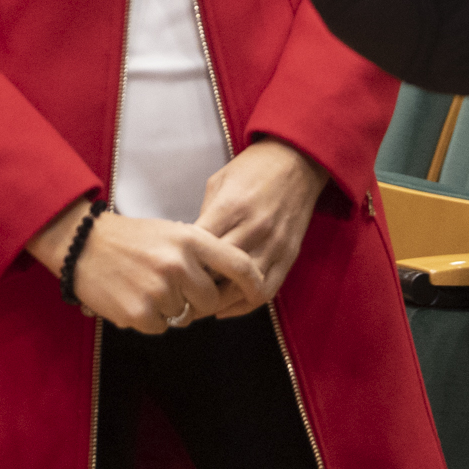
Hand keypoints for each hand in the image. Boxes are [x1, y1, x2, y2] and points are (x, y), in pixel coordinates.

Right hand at [28, 203, 259, 334]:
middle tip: (175, 290)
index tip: (256, 293)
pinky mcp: (140, 312)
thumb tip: (227, 286)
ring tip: (145, 286)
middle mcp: (179, 264)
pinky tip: (133, 297)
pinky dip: (149, 319)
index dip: (253, 284)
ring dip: (169, 309)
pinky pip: (160, 327)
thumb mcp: (172, 233)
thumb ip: (202, 255)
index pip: (239, 265)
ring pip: (184, 316)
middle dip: (198, 302)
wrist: (82, 244)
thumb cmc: (131, 239)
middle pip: (211, 300)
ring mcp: (160, 290)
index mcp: (191, 239)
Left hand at [191, 140, 330, 319]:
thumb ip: (205, 216)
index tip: (171, 270)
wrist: (297, 160)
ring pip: (243, 288)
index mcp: (231, 207)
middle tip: (178, 294)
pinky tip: (227, 307)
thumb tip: (189, 247)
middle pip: (220, 273)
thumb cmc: (252, 168)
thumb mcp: (218, 182)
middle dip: (197, 286)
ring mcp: (275, 245)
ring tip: (199, 305)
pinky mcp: (289, 255)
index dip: (182, 263)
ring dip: (219, 301)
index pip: (200, 249)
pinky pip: (268, 290)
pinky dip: (246, 304)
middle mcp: (254, 229)